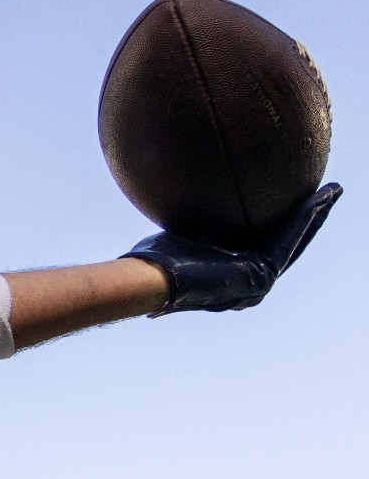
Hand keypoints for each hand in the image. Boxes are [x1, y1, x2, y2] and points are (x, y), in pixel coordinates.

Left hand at [126, 183, 340, 313]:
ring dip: (313, 217)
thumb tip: (203, 207)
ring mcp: (256, 285)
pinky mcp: (258, 278)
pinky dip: (302, 221)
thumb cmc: (155, 259)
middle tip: (326, 196)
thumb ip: (201, 227)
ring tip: (330, 194)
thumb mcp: (184, 235)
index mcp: (232, 277)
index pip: (266, 245)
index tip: (298, 202)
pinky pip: (286, 243)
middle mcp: (248, 284)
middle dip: (308, 220)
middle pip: (287, 245)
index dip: (285, 225)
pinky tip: (315, 201)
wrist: (149, 279)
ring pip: (292, 243)